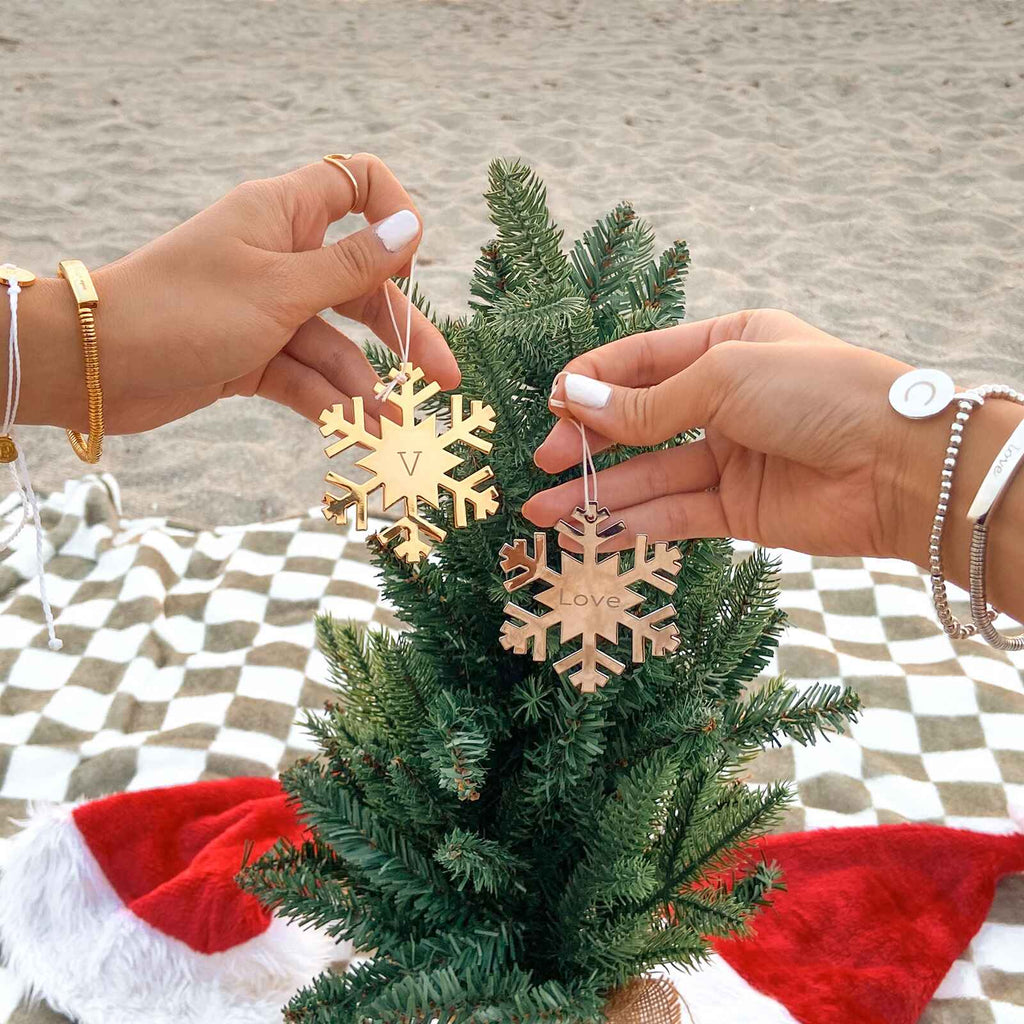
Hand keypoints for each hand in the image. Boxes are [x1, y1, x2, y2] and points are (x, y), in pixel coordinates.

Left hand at [16, 156, 459, 433]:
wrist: (96, 366)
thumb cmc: (183, 310)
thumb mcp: (280, 288)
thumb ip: (352, 264)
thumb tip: (413, 226)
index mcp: (286, 216)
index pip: (358, 185)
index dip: (395, 215)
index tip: (409, 261)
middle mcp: (282, 257)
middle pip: (362, 285)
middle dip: (402, 332)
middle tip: (442, 377)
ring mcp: (268, 309)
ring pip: (336, 341)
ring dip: (364, 384)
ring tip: (392, 426)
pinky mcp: (254, 354)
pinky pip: (306, 374)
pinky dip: (329, 400)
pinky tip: (355, 430)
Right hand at [525, 309, 930, 560]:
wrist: (899, 466)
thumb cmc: (818, 392)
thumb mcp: (723, 378)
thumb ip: (647, 403)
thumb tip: (574, 400)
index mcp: (725, 345)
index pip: (639, 360)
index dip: (591, 382)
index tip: (551, 408)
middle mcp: (724, 400)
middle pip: (637, 422)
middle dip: (586, 444)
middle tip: (542, 464)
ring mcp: (731, 457)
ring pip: (650, 475)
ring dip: (599, 493)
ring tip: (546, 512)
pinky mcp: (740, 509)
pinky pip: (678, 513)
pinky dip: (639, 522)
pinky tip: (599, 531)